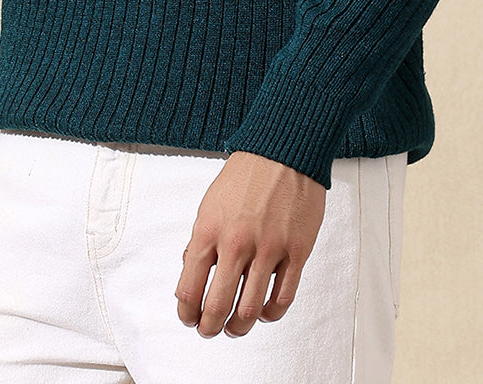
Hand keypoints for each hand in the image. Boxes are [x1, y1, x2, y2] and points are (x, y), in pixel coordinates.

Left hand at [175, 152, 325, 338]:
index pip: (189, 287)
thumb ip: (201, 240)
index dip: (187, 312)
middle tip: (210, 331)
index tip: (189, 319)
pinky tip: (264, 312)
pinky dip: (271, 314)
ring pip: (250, 309)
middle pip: (217, 305)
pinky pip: (283, 297)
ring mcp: (268, 249)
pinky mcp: (296, 251)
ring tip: (235, 327)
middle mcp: (236, 243)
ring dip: (239, 326)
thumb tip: (192, 272)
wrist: (282, 151)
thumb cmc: (246, 176)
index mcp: (209, 230)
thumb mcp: (209, 204)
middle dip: (210, 327)